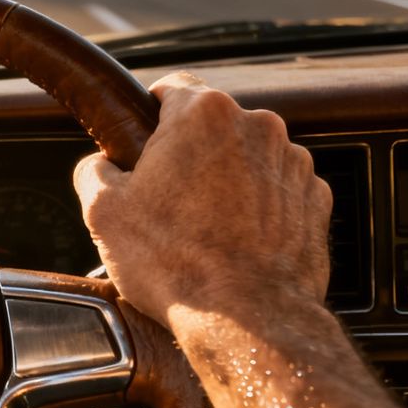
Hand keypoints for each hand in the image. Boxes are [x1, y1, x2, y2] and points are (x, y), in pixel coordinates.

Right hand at [73, 72, 331, 327]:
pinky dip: (256, 208)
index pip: (171, 88)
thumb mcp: (102, 212)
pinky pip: (275, 190)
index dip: (148, 115)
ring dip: (223, 181)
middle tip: (162, 200)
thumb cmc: (174, 263)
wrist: (246, 319)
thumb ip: (93, 170)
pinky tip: (232, 242)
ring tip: (199, 229)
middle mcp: (257, 125)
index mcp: (203, 114)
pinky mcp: (315, 200)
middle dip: (187, 155)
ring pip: (245, 157)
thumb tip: (99, 165)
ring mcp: (293, 163)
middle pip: (210, 126)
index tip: (139, 143)